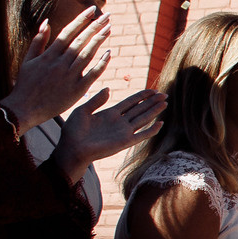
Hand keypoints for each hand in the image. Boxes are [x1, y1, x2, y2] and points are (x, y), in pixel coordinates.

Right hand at [3, 7, 113, 135]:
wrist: (24, 108)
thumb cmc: (26, 84)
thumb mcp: (28, 60)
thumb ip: (38, 41)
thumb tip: (47, 22)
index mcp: (48, 55)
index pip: (68, 32)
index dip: (81, 20)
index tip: (92, 9)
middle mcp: (59, 63)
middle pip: (81, 41)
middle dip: (95, 26)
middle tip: (108, 15)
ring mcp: (68, 76)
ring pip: (87, 54)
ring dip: (99, 40)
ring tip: (110, 28)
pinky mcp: (76, 90)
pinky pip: (92, 74)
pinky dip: (101, 63)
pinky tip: (109, 53)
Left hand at [50, 86, 164, 171]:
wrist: (72, 149)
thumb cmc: (73, 131)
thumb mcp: (82, 110)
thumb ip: (96, 100)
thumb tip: (107, 89)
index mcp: (110, 113)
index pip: (130, 102)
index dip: (142, 96)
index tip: (153, 90)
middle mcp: (120, 122)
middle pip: (140, 109)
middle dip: (152, 102)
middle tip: (165, 94)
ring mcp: (123, 132)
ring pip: (144, 119)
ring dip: (155, 111)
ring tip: (165, 103)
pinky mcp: (124, 142)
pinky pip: (142, 135)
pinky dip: (152, 130)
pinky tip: (160, 123)